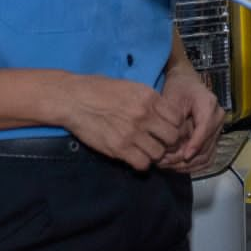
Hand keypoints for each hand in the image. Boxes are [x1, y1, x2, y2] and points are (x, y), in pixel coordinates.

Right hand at [60, 76, 185, 170]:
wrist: (73, 99)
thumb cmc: (97, 89)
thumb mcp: (129, 86)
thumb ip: (147, 99)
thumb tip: (161, 111)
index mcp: (148, 97)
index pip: (177, 118)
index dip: (174, 126)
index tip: (166, 128)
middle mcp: (144, 115)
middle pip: (172, 137)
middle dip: (168, 142)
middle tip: (158, 142)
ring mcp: (132, 132)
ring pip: (158, 153)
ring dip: (153, 153)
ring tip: (144, 150)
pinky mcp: (119, 148)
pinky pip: (142, 164)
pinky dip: (140, 163)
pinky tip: (134, 156)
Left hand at [158, 68, 225, 174]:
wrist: (186, 83)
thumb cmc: (177, 88)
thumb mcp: (172, 97)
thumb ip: (174, 118)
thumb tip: (175, 142)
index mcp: (209, 106)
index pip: (205, 129)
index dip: (195, 144)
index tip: (183, 156)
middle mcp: (218, 119)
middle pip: (206, 147)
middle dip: (185, 159)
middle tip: (164, 163)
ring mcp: (217, 131)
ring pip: (206, 156)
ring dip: (187, 166)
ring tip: (167, 166)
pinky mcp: (213, 139)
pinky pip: (206, 158)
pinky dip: (192, 166)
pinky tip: (176, 167)